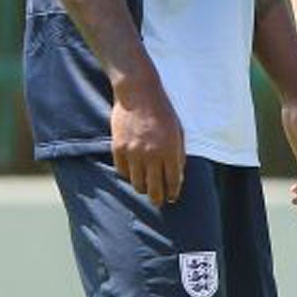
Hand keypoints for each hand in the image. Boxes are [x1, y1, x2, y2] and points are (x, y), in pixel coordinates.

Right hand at [110, 74, 185, 205]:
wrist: (139, 94)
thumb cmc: (163, 112)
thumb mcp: (178, 132)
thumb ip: (178, 155)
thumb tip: (177, 177)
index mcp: (170, 151)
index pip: (172, 181)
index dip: (173, 193)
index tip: (172, 198)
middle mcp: (151, 155)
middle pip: (154, 188)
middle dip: (158, 198)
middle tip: (158, 201)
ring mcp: (133, 152)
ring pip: (137, 183)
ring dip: (143, 188)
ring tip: (146, 188)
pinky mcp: (118, 148)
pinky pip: (122, 171)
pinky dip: (128, 175)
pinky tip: (133, 173)